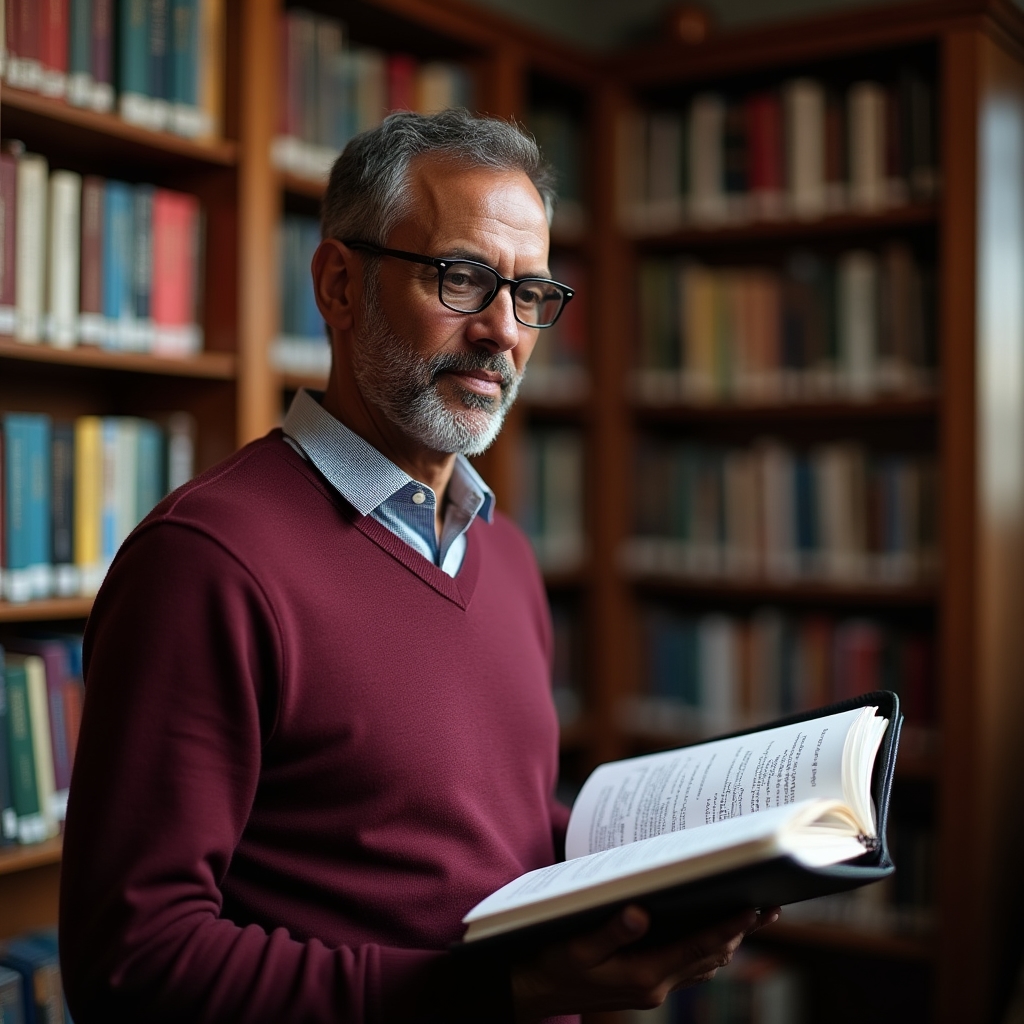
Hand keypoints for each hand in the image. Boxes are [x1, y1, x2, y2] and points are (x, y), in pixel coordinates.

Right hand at [510, 904, 779, 1021]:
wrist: (535, 991)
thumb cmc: (553, 965)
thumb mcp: (576, 948)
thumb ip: (610, 932)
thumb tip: (639, 913)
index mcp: (645, 975)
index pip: (699, 949)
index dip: (730, 928)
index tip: (754, 908)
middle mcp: (657, 985)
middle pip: (712, 956)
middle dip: (740, 931)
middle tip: (768, 905)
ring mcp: (654, 987)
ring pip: (705, 964)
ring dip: (730, 940)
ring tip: (754, 915)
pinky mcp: (646, 983)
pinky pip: (689, 966)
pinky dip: (708, 948)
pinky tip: (714, 931)